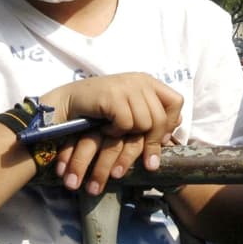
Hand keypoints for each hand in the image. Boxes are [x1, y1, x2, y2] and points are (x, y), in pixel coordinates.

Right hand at [43, 74, 182, 193]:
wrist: (66, 105)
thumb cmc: (98, 111)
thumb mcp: (129, 110)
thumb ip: (150, 115)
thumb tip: (176, 127)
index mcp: (147, 82)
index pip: (176, 101)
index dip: (171, 123)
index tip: (161, 139)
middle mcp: (140, 80)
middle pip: (161, 117)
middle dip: (154, 143)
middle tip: (148, 163)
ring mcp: (126, 86)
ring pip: (145, 123)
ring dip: (129, 134)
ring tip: (114, 133)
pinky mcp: (113, 95)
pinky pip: (126, 123)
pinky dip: (116, 131)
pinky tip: (104, 128)